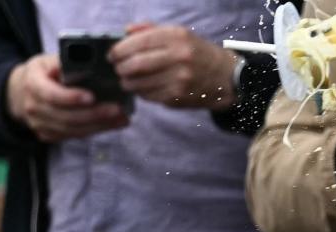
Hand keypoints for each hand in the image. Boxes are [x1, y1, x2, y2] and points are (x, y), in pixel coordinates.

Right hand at [6, 53, 128, 142]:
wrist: (21, 93)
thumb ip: (64, 62)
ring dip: (99, 125)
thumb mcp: (47, 60)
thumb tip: (88, 61)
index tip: (92, 97)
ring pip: (72, 129)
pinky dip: (95, 130)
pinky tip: (112, 123)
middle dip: (94, 114)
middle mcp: (34, 108)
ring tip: (121, 117)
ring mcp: (40, 125)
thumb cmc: (41, 73)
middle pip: (66, 116)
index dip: (71, 97)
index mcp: (32, 84)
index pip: (51, 94)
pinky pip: (74, 135)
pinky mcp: (49, 135)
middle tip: (117, 109)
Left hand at [109, 23, 237, 110]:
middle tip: (117, 68)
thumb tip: (125, 32)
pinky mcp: (176, 97)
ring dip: (127, 82)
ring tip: (127, 79)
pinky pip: (148, 96)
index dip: (119, 50)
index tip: (112, 54)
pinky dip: (140, 92)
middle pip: (135, 64)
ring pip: (139, 83)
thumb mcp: (178, 34)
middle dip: (120, 67)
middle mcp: (178, 57)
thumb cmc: (196, 52)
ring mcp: (178, 79)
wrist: (223, 77)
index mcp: (176, 37)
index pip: (139, 42)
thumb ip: (150, 30)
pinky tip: (142, 87)